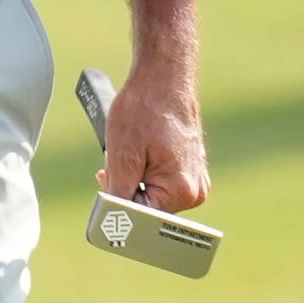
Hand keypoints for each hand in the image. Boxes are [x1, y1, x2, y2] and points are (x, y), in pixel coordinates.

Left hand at [98, 49, 208, 214]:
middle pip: (148, 210)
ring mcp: (196, 181)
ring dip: (133, 182)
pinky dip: (143, 173)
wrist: (163, 78)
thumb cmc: (143, 110)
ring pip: (151, 197)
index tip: (108, 183)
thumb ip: (119, 196)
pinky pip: (160, 184)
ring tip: (132, 152)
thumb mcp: (121, 156)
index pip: (141, 219)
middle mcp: (195, 191)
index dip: (118, 205)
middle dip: (126, 192)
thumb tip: (113, 224)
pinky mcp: (190, 171)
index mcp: (182, 191)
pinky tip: (140, 153)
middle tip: (118, 163)